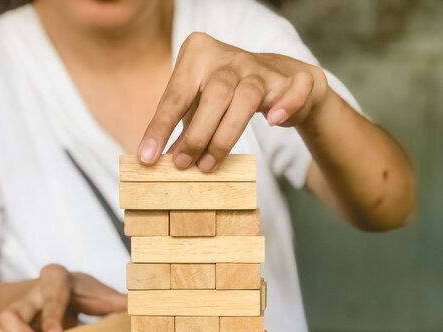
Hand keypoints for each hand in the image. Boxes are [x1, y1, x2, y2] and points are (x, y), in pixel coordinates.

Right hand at [0, 264, 126, 331]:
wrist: (51, 294)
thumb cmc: (78, 293)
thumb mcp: (96, 293)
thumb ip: (113, 301)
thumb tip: (134, 306)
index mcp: (54, 278)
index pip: (49, 298)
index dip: (51, 321)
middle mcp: (29, 295)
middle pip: (13, 318)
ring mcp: (14, 313)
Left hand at [137, 32, 327, 171]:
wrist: (274, 78)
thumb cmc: (223, 97)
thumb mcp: (196, 107)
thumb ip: (182, 129)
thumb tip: (163, 162)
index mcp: (198, 56)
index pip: (176, 94)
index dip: (160, 128)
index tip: (147, 158)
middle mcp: (229, 58)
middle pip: (215, 94)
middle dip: (197, 135)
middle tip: (183, 165)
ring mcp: (260, 68)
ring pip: (247, 97)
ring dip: (227, 135)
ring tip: (209, 165)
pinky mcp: (288, 80)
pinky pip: (294, 88)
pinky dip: (287, 104)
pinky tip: (275, 121)